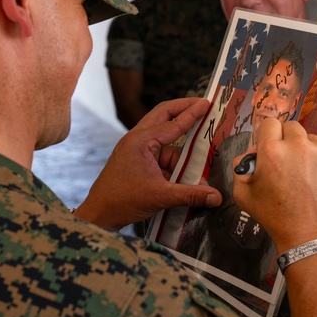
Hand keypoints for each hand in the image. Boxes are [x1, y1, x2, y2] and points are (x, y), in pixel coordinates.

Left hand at [75, 98, 221, 229]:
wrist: (99, 213)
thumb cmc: (122, 201)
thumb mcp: (161, 197)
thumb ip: (191, 194)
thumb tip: (217, 196)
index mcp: (140, 141)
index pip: (173, 123)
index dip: (193, 113)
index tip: (207, 103)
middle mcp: (137, 139)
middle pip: (164, 115)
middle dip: (184, 110)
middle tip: (203, 105)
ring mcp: (136, 148)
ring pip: (164, 137)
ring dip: (180, 145)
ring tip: (200, 150)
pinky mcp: (137, 159)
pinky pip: (160, 153)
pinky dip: (173, 161)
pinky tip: (184, 173)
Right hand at [232, 118, 316, 253]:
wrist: (310, 235)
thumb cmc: (274, 216)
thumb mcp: (243, 194)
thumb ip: (240, 166)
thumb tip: (252, 153)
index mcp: (272, 150)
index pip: (269, 123)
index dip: (268, 135)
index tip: (270, 147)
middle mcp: (298, 145)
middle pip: (291, 126)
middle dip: (286, 139)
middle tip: (286, 159)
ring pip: (310, 138)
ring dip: (304, 149)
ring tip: (303, 172)